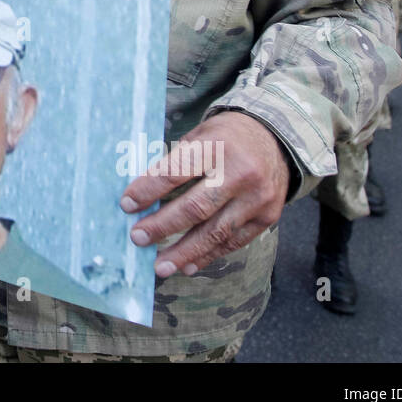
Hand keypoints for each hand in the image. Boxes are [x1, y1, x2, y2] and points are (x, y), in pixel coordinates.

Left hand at [120, 110, 289, 278]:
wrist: (275, 137)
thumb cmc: (225, 137)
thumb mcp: (199, 135)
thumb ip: (175, 162)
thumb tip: (140, 196)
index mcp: (217, 146)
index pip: (175, 173)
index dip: (148, 191)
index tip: (126, 205)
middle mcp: (241, 173)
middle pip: (196, 208)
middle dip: (162, 226)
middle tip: (138, 238)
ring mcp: (257, 198)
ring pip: (215, 232)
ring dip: (184, 252)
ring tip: (160, 266)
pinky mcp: (268, 216)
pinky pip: (234, 242)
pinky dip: (208, 255)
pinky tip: (187, 265)